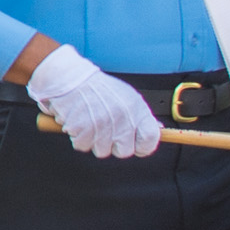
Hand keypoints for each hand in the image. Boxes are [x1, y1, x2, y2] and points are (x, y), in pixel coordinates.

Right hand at [26, 44, 157, 158]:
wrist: (71, 78)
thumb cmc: (98, 87)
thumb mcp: (127, 96)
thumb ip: (140, 115)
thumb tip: (157, 130)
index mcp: (136, 109)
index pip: (150, 139)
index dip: (143, 146)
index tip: (136, 144)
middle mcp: (122, 119)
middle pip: (125, 151)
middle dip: (115, 145)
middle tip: (106, 130)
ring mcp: (103, 126)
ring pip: (102, 151)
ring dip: (95, 141)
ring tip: (91, 123)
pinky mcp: (83, 130)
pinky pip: (83, 146)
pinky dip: (79, 138)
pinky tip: (80, 123)